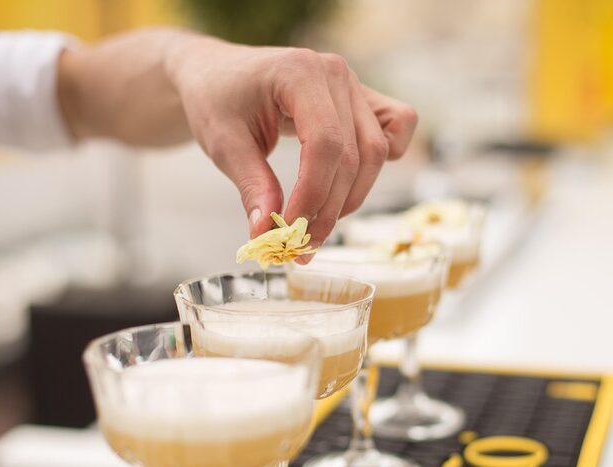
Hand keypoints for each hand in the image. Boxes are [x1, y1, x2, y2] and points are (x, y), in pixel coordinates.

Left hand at [58, 29, 417, 247]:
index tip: (289, 232)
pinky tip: (349, 186)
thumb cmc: (217, 100)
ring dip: (351, 198)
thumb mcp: (223, 144)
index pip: (326, 144)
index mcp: (300, 73)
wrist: (217, 74)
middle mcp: (335, 74)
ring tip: (316, 229)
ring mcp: (353, 85)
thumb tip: (267, 236)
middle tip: (301, 246)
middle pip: (354, 155)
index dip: (313, 195)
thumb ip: (251, 187)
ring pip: (375, 152)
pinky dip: (381, 162)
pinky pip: (395, 128)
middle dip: (329, 209)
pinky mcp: (361, 100)